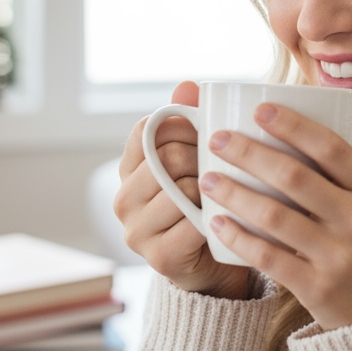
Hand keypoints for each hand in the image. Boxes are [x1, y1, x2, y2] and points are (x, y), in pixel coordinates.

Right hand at [114, 81, 249, 298]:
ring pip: (182, 188)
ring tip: (229, 191)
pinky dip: (217, 216)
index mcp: (129, 169)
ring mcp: (136, 231)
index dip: (182, 125)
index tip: (206, 136)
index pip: (146, 129)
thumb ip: (191, 121)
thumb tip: (187, 85)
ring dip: (213, 188)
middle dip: (204, 157)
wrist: (217, 264)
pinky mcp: (159, 257)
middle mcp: (123, 199)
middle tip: (226, 166)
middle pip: (167, 157)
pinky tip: (228, 215)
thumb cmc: (208, 202)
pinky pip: (194, 222)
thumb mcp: (198, 158)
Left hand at [200, 101, 351, 329]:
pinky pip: (269, 257)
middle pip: (296, 177)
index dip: (294, 126)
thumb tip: (287, 131)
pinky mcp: (318, 287)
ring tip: (209, 179)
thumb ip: (340, 176)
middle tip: (218, 139)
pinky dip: (240, 237)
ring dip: (236, 194)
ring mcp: (339, 255)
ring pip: (275, 216)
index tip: (260, 110)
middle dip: (251, 153)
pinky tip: (218, 223)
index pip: (331, 148)